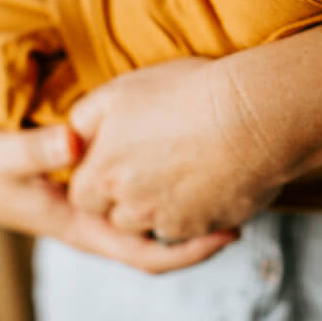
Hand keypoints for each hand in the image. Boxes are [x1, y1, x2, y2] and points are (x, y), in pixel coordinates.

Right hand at [0, 122, 237, 273]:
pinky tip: (201, 163)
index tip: (227, 234)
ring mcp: (108, 207)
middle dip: (204, 229)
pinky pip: (151, 197)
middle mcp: (102, 223)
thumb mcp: (4, 156)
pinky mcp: (112, 187)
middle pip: (164, 240)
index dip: (188, 250)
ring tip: (238, 186)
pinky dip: (177, 187)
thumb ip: (36, 149)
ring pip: (161, 218)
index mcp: (83, 227)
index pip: (145, 252)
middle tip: (250, 204)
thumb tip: (73, 141)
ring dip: (196, 209)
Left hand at [68, 58, 284, 241]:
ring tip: (185, 167)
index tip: (121, 154)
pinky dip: (197, 210)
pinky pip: (191, 230)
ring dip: (161, 206)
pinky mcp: (204, 228)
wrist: (250, 115)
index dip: (100, 173)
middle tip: (155, 161)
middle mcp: (130, 206)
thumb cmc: (187, 93)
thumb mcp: (121, 90)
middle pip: (116, 215)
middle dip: (128, 196)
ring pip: (154, 224)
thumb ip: (86, 117)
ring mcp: (169, 220)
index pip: (83, 193)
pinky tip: (212, 176)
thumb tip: (71, 136)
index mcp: (103, 173)